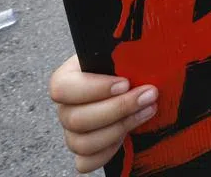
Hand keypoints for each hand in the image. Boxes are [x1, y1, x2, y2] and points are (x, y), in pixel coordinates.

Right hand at [50, 55, 157, 173]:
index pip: (61, 88)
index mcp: (68, 78)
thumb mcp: (124, 50)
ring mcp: (72, 131)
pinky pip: (86, 162)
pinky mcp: (85, 151)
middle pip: (76, 119)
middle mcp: (66, 107)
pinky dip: (108, 152)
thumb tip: (143, 48)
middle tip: (148, 95)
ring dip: (120, 128)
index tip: (125, 82)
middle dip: (118, 109)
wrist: (137, 81)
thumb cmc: (130, 62)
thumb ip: (126, 50)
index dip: (93, 88)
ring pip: (81, 143)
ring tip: (148, 111)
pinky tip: (129, 137)